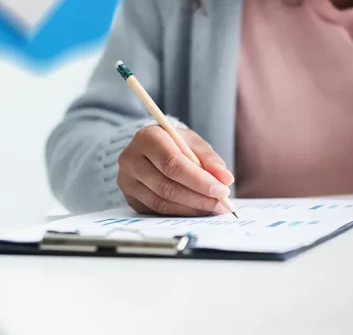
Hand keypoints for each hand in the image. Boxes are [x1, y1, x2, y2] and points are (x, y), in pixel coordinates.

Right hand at [117, 125, 234, 215]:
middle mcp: (131, 159)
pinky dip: (180, 213)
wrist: (152, 149)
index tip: (221, 190)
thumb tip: (226, 179)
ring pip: (161, 202)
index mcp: (147, 138)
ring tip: (214, 208)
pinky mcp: (129, 198)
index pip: (172, 163)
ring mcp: (126, 181)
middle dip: (198, 197)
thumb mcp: (193, 143)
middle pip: (166, 185)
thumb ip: (210, 159)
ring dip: (191, 208)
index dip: (198, 180)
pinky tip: (197, 210)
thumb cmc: (175, 144)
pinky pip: (157, 211)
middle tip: (221, 204)